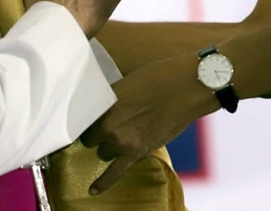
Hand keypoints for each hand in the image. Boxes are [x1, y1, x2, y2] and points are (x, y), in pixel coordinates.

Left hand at [80, 54, 217, 194]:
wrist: (186, 88)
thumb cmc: (159, 78)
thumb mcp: (127, 82)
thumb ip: (111, 99)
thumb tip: (104, 109)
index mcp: (104, 103)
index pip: (84, 119)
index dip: (90, 120)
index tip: (93, 120)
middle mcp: (108, 124)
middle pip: (92, 138)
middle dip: (100, 134)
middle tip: (113, 126)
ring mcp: (121, 141)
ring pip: (103, 153)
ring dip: (110, 147)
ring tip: (124, 137)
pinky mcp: (136, 153)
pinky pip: (114, 173)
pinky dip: (102, 183)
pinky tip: (92, 190)